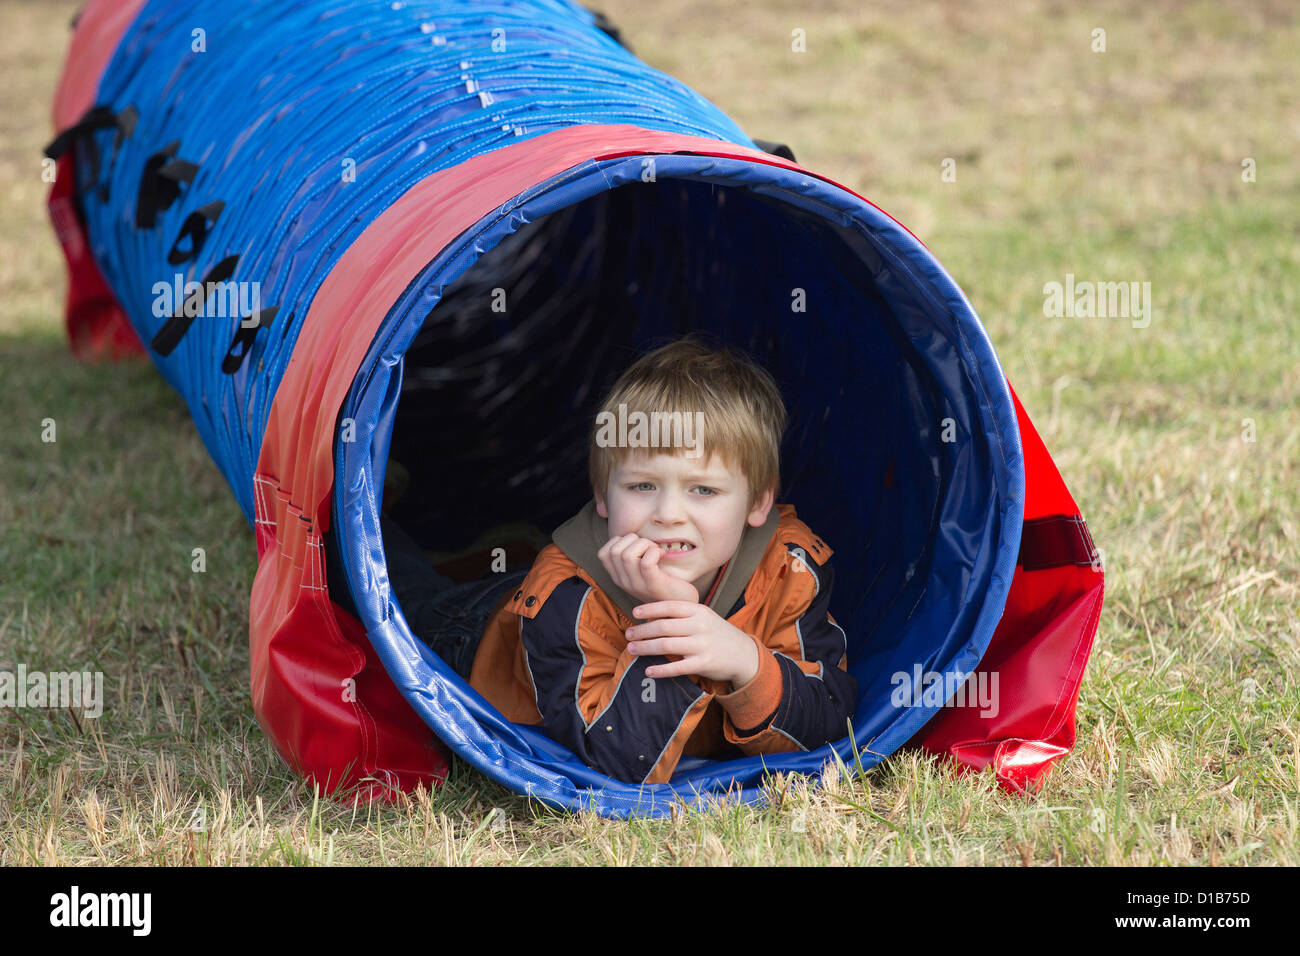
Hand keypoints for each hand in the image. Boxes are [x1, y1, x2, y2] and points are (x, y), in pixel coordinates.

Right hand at [597, 533, 699, 605]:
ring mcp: (637, 585)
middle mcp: (623, 582)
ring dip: (644, 544)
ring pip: (627, 555)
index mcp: (618, 577)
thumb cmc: (664, 581)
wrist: (682, 604)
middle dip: (633, 540)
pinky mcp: (653, 585)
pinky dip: (654, 552)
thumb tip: (631, 534)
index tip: (636, 545)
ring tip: (655, 551)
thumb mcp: (641, 569)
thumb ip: (632, 555)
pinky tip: (662, 555)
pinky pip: (646, 562)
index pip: (603, 553)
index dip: (619, 541)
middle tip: (649, 547)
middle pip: (615, 550)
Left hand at [624, 600, 760, 687]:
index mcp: (698, 611)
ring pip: (666, 645)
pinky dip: (660, 669)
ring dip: (645, 647)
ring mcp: (702, 645)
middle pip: (663, 626)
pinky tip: (648, 670)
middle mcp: (699, 626)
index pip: (669, 606)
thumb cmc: (717, 634)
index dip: (649, 609)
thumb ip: (682, 614)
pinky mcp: (703, 664)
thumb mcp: (704, 617)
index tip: (634, 613)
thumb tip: (650, 616)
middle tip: (628, 635)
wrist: (743, 654)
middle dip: (642, 631)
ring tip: (632, 649)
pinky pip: (677, 667)